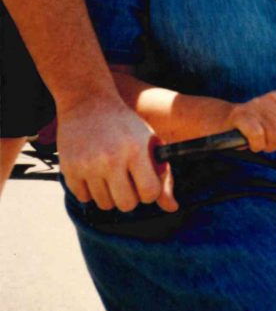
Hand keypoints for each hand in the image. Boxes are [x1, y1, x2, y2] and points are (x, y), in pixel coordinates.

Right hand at [57, 96, 177, 212]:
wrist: (87, 102)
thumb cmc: (125, 125)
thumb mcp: (148, 142)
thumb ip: (163, 175)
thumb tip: (173, 208)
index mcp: (136, 150)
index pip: (150, 193)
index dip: (150, 192)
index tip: (146, 183)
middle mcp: (111, 159)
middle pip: (126, 205)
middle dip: (130, 197)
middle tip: (127, 182)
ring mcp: (88, 165)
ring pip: (104, 204)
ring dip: (109, 194)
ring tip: (110, 175)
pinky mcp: (69, 169)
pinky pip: (83, 198)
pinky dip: (90, 191)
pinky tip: (94, 173)